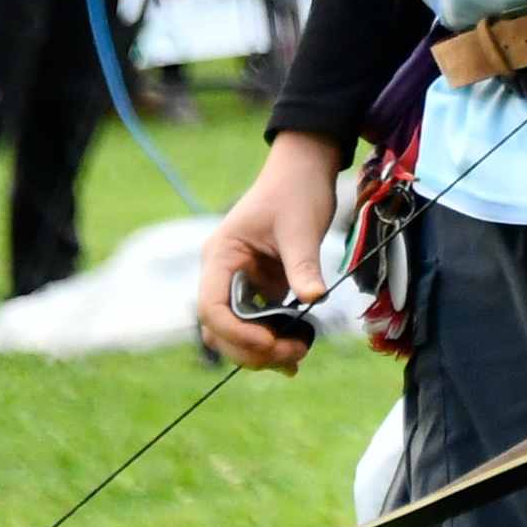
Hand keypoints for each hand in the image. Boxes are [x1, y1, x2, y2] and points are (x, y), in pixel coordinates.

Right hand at [195, 130, 342, 371]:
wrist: (306, 169)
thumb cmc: (297, 190)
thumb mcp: (301, 227)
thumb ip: (303, 264)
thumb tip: (315, 298)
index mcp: (220, 256)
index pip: (211, 306)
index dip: (235, 332)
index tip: (269, 343)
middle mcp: (222, 273)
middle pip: (220, 328)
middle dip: (251, 348)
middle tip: (291, 357)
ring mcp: (240, 282)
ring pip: (236, 331)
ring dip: (262, 350)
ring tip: (297, 358)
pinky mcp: (259, 287)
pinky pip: (258, 322)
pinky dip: (273, 340)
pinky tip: (295, 353)